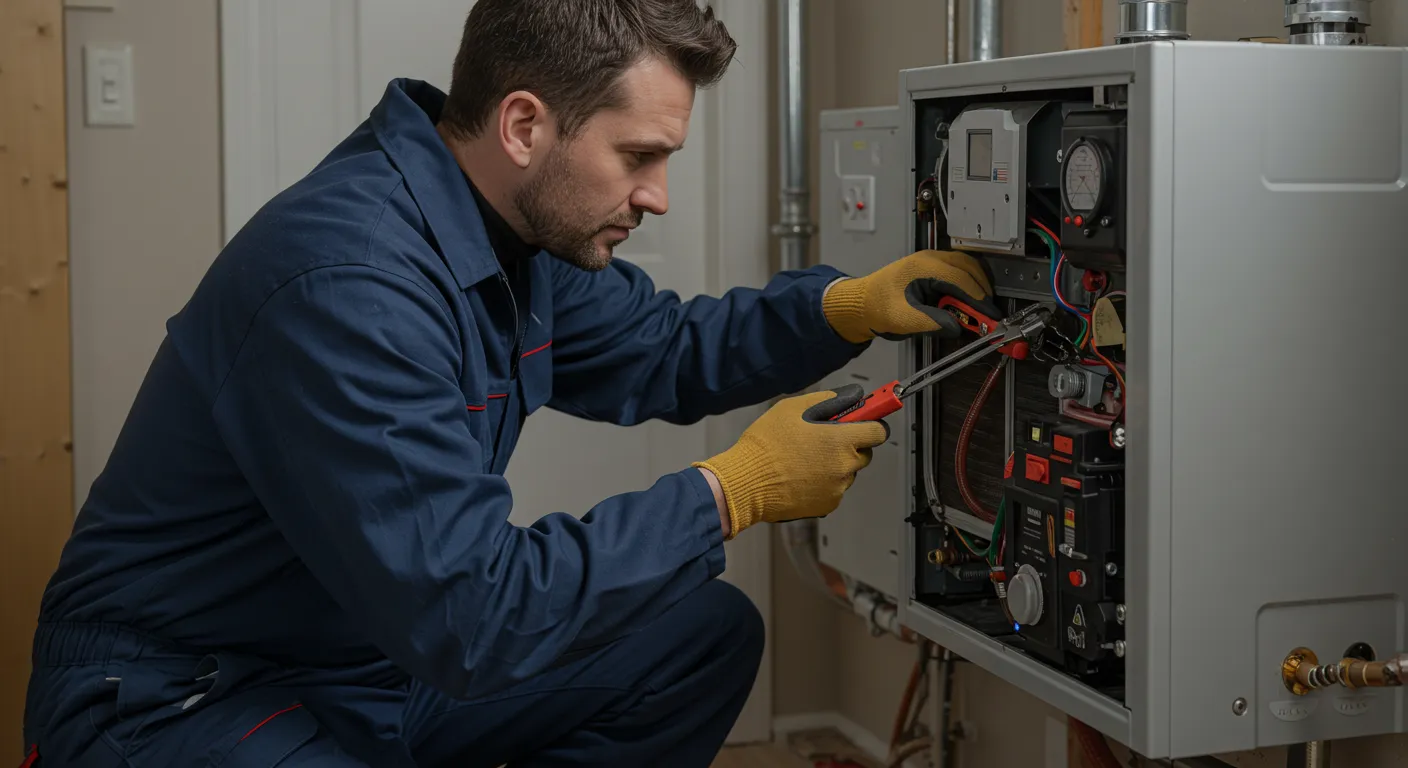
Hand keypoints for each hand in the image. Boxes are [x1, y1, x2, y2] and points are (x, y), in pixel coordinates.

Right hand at [692, 385, 888, 539]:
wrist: (746, 483)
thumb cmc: (767, 443)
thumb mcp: (793, 408)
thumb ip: (828, 400)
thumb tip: (853, 396)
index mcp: (841, 440)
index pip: (879, 431)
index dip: (871, 424)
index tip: (862, 421)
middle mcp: (845, 466)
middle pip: (864, 453)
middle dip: (850, 445)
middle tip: (823, 440)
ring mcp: (838, 489)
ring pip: (847, 472)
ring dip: (836, 465)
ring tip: (805, 460)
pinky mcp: (827, 505)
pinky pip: (835, 489)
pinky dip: (825, 483)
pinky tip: (801, 476)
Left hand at [822, 249, 1000, 343]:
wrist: (861, 303)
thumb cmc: (877, 308)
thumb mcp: (903, 320)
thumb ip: (932, 322)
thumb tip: (958, 327)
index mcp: (923, 267)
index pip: (960, 279)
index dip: (978, 298)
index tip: (990, 316)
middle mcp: (930, 259)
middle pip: (969, 269)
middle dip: (982, 292)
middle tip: (989, 315)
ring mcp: (932, 262)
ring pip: (967, 268)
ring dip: (977, 287)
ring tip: (981, 310)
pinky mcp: (932, 269)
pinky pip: (958, 272)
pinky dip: (969, 285)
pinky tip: (968, 303)